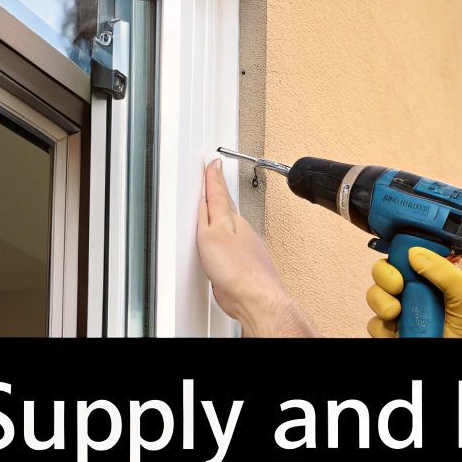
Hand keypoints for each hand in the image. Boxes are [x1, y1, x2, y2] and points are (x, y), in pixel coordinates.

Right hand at [197, 159, 286, 324]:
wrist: (254, 297)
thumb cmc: (237, 268)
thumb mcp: (212, 234)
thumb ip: (207, 212)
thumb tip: (207, 189)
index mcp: (231, 219)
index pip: (219, 193)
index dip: (213, 178)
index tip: (211, 164)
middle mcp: (239, 230)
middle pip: (224, 206)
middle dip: (217, 191)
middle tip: (213, 175)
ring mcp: (241, 247)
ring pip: (227, 224)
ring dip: (220, 212)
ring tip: (214, 200)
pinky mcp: (238, 264)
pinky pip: (228, 243)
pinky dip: (222, 236)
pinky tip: (219, 240)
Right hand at [365, 248, 461, 337]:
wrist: (447, 365)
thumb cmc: (461, 337)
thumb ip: (447, 275)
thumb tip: (416, 254)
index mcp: (433, 281)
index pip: (412, 255)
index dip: (403, 251)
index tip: (406, 255)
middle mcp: (413, 294)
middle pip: (385, 270)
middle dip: (384, 273)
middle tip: (398, 285)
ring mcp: (398, 313)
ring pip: (374, 294)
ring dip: (380, 300)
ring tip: (396, 313)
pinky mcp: (386, 332)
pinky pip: (371, 322)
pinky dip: (380, 326)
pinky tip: (395, 333)